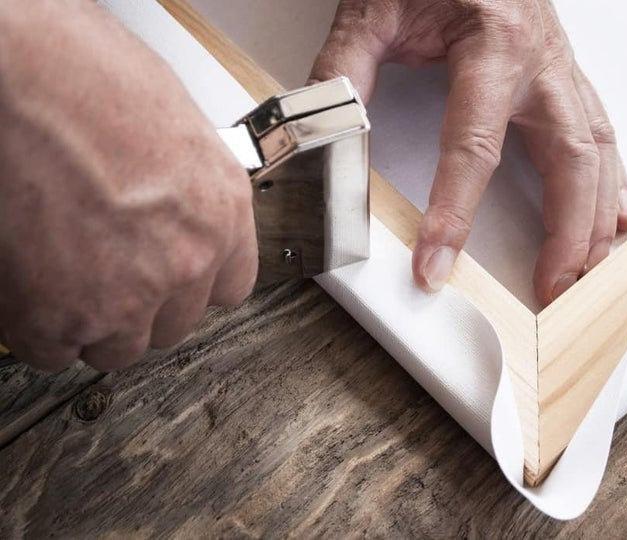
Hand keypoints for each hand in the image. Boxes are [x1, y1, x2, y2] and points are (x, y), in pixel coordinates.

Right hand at [0, 1, 256, 371]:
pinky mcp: (61, 316)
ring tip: (62, 277)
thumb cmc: (88, 76)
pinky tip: (29, 289)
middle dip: (141, 305)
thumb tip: (166, 219)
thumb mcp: (176, 134)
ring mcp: (127, 295)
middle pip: (173, 323)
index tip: (172, 282)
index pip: (229, 287)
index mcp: (221, 213)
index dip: (194, 287)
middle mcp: (187, 260)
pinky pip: (55, 351)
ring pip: (118, 346)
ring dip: (92, 323)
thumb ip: (183, 196)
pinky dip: (40, 329)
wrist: (23, 71)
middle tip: (104, 272)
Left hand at [311, 0, 626, 304]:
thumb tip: (326, 125)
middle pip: (570, 158)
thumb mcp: (376, 7)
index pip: (474, 146)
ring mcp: (558, 69)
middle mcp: (539, 60)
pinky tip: (616, 216)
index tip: (436, 262)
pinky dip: (611, 182)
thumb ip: (346, 66)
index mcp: (492, 43)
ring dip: (596, 217)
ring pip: (597, 151)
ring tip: (586, 270)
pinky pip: (600, 133)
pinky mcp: (562, 77)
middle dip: (566, 232)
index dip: (454, 212)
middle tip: (550, 288)